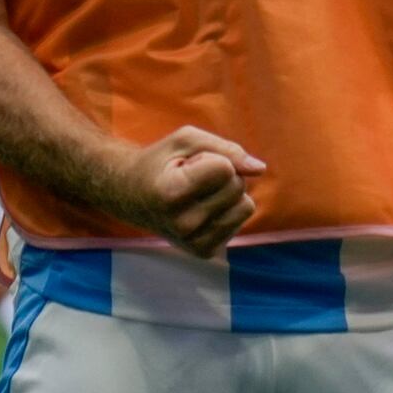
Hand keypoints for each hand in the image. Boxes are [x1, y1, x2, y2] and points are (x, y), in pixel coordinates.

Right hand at [110, 123, 265, 258]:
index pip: (225, 168)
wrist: (132, 196)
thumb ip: (226, 149)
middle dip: (223, 174)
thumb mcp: (186, 140)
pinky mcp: (204, 252)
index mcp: (171, 194)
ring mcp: (194, 243)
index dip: (211, 157)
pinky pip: (240, 221)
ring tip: (199, 193)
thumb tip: (259, 169)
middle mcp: (183, 225)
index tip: (186, 165)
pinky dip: (228, 210)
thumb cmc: (162, 162)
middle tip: (192, 178)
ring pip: (246, 206)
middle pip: (237, 187)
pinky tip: (202, 209)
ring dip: (228, 193)